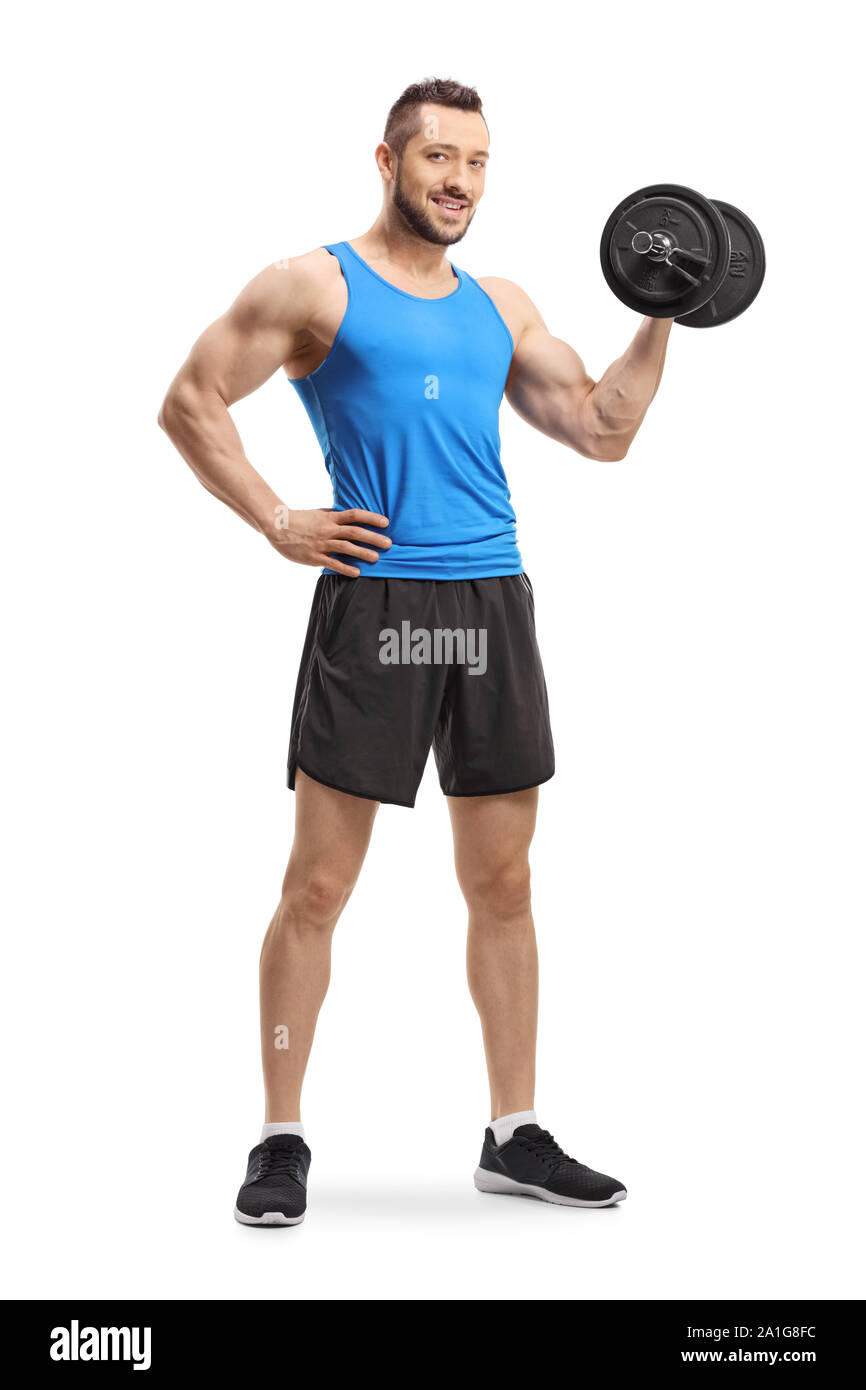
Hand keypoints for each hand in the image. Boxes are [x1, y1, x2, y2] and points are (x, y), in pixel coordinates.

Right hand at [268, 506, 390, 576]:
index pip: (354, 515)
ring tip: (377, 558)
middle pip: (354, 532)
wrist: (278, 527)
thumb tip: (354, 518)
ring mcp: (321, 543)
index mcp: (330, 517)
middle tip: (389, 544)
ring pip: (346, 548)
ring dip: (363, 552)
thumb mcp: (320, 514)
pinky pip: (332, 563)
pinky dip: (346, 568)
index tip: (386, 522)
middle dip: (373, 537)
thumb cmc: (301, 520)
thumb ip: (336, 517)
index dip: (371, 517)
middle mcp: (327, 529)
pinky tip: (357, 572)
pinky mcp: (314, 557)